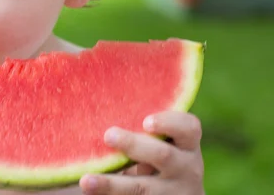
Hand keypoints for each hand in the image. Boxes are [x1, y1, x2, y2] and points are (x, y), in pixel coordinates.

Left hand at [80, 111, 204, 194]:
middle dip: (134, 145)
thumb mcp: (163, 142)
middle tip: (108, 135)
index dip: (169, 123)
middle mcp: (186, 168)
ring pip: (141, 188)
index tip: (145, 121)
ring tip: (86, 180)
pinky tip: (89, 189)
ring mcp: (172, 193)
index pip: (189, 128)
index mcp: (187, 144)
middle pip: (163, 155)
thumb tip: (99, 90)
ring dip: (111, 184)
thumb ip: (147, 127)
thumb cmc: (159, 156)